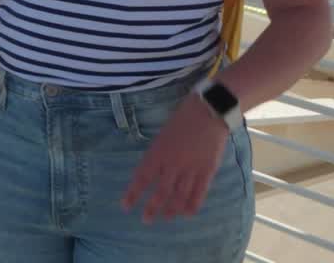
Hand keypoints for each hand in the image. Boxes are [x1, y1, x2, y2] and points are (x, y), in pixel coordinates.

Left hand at [121, 96, 228, 222]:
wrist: (208, 112)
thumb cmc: (182, 120)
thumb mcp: (162, 136)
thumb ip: (157, 155)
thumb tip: (151, 173)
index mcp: (158, 153)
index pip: (142, 178)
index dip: (133, 194)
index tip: (126, 206)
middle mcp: (172, 164)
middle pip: (160, 192)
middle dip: (152, 208)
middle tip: (146, 220)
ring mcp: (191, 169)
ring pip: (179, 195)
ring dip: (171, 209)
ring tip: (166, 218)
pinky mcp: (207, 171)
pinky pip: (199, 193)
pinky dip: (192, 205)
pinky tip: (186, 214)